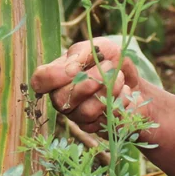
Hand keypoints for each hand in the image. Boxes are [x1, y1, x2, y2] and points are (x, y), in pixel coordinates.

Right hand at [31, 37, 149, 134]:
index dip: (53, 76)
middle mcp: (63, 98)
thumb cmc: (111, 61)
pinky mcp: (96, 128)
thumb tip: (70, 69)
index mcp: (57, 76)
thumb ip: (82, 53)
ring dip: (108, 91)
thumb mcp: (99, 47)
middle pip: (61, 99)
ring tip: (120, 78)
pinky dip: (120, 102)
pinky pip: (105, 120)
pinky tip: (124, 93)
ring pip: (86, 111)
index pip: (40, 80)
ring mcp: (78, 116)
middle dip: (90, 81)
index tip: (74, 68)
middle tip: (109, 67)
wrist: (134, 79)